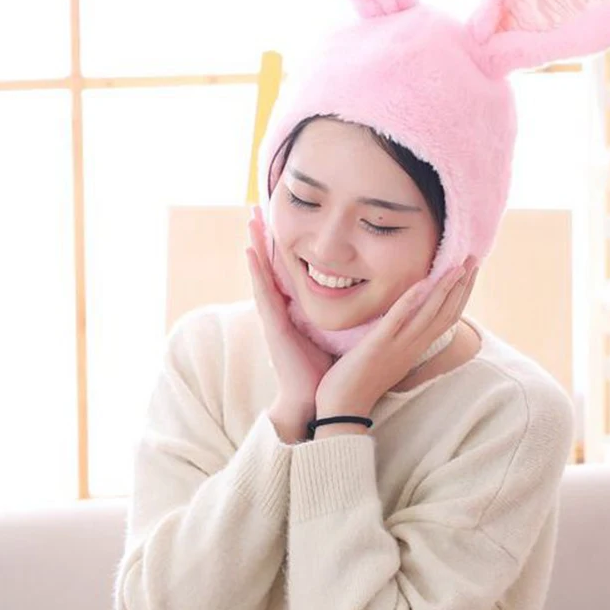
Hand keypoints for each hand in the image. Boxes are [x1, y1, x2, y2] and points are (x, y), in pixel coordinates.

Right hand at [246, 207, 334, 425]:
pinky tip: (249, 251)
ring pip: (262, 272)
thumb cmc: (326, 370)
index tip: (279, 218)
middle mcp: (282, 309)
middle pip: (271, 265)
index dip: (282, 245)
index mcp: (295, 310)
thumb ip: (339, 313)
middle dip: (265, 237)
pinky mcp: (272, 325)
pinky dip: (255, 271)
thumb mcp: (334, 332)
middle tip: (257, 208)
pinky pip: (262, 292)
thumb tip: (360, 294)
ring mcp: (274, 316)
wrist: (317, 400)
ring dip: (255, 245)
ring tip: (250, 219)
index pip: (288, 270)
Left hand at [314, 257, 478, 420]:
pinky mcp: (378, 346)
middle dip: (462, 286)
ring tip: (458, 267)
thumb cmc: (361, 380)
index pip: (448, 318)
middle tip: (474, 260)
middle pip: (447, 313)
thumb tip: (406, 318)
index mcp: (417, 348)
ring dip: (446, 289)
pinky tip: (423, 283)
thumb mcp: (389, 356)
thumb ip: (400, 337)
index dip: (462, 294)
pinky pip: (398, 321)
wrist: (343, 407)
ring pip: (430, 315)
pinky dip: (412, 301)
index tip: (470, 272)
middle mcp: (414, 346)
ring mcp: (398, 346)